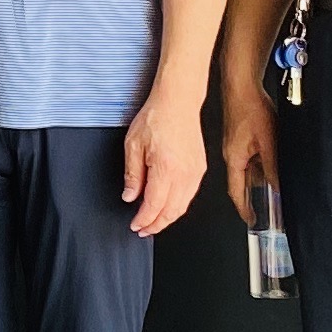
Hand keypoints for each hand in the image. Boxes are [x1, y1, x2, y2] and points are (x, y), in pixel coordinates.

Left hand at [119, 82, 206, 238]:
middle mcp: (184, 174)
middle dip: (156, 225)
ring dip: (168, 218)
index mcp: (166, 169)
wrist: (178, 102)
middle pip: (171, 212)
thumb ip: (132, 174)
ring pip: (183, 206)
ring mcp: (195, 172)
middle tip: (143, 230)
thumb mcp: (133, 145)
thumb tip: (130, 196)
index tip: (136, 226)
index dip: (143, 220)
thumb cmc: (156, 117)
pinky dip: (178, 206)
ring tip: (154, 222)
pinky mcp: (201, 169)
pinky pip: (190, 195)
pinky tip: (168, 206)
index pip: (154, 206)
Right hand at [216, 78, 280, 231]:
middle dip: (256, 191)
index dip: (244, 208)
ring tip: (275, 175)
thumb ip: (273, 166)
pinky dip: (261, 161)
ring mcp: (234, 146)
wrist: (241, 85)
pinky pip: (250, 156)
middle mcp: (231, 155)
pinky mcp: (239, 137)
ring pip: (249, 168)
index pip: (236, 192)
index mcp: (233, 159)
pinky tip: (272, 155)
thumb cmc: (250, 108)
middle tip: (271, 201)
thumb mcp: (268, 141)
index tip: (252, 219)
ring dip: (261, 174)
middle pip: (243, 181)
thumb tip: (278, 185)